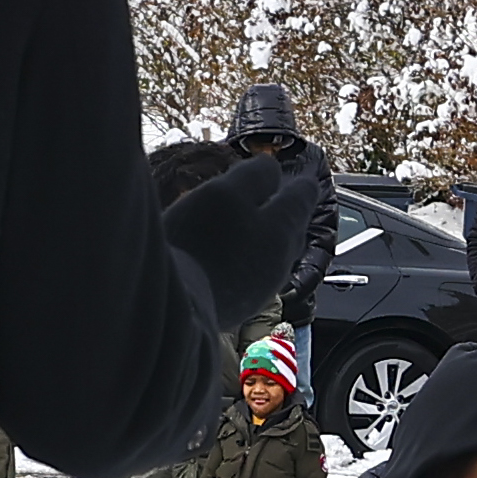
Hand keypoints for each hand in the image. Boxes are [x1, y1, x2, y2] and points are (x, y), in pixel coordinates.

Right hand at [163, 154, 315, 333]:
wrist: (173, 311)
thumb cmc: (198, 245)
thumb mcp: (223, 192)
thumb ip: (253, 176)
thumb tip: (270, 166)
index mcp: (284, 225)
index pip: (303, 193)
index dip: (293, 179)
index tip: (285, 173)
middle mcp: (282, 258)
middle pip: (290, 225)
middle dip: (277, 209)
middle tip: (258, 197)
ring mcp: (263, 287)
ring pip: (271, 253)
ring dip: (258, 237)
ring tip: (234, 227)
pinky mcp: (240, 308)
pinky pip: (250, 276)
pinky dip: (241, 262)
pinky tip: (217, 259)